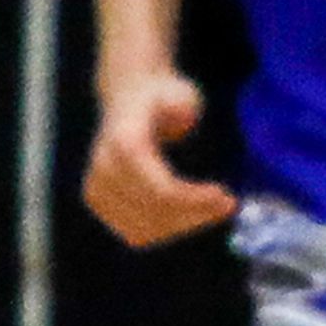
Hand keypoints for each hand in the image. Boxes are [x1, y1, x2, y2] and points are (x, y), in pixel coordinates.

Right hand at [84, 68, 238, 243]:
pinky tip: (190, 213)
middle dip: (198, 214)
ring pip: (147, 229)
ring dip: (185, 224)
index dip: (196, 201)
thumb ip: (181, 104)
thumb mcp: (178, 92)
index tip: (227, 196)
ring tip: (213, 207)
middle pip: (157, 213)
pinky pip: (137, 233)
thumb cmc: (162, 97)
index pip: (162, 191)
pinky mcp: (98, 203)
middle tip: (228, 204)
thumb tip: (182, 115)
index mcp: (124, 143)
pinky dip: (167, 229)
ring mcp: (96, 188)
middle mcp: (103, 168)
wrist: (129, 99)